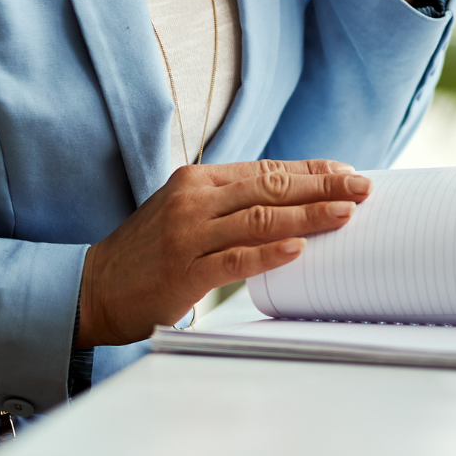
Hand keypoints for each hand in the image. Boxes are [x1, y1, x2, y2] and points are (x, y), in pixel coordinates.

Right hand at [75, 158, 370, 347]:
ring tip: (345, 213)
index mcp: (199, 180)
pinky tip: (298, 247)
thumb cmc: (150, 252)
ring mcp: (188, 233)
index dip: (310, 169)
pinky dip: (269, 252)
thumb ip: (230, 203)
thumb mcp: (187, 212)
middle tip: (362, 187)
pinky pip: (235, 258)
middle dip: (322, 186)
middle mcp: (195, 199)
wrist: (93, 287)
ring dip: (307, 215)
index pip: (266, 169)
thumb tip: (289, 200)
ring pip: (259, 218)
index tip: (346, 170)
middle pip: (270, 187)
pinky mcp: (183, 270)